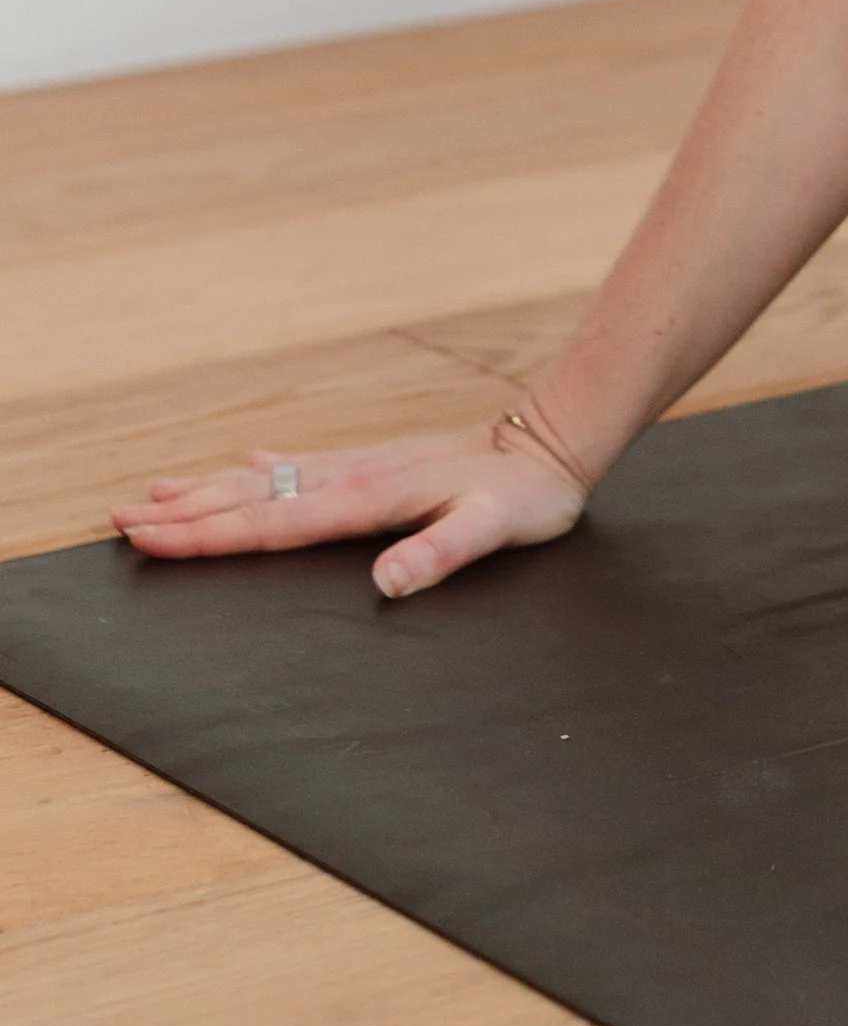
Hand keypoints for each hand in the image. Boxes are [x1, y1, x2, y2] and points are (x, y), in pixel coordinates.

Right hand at [112, 408, 588, 600]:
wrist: (551, 442)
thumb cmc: (526, 496)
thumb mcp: (492, 529)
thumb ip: (440, 552)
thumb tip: (386, 583)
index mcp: (367, 499)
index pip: (271, 524)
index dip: (207, 535)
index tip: (150, 536)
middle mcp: (353, 476)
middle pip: (251, 500)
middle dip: (183, 513)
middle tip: (118, 518)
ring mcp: (360, 466)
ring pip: (265, 480)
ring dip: (207, 489)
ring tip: (153, 491)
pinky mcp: (375, 464)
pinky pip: (299, 466)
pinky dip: (257, 469)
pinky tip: (241, 464)